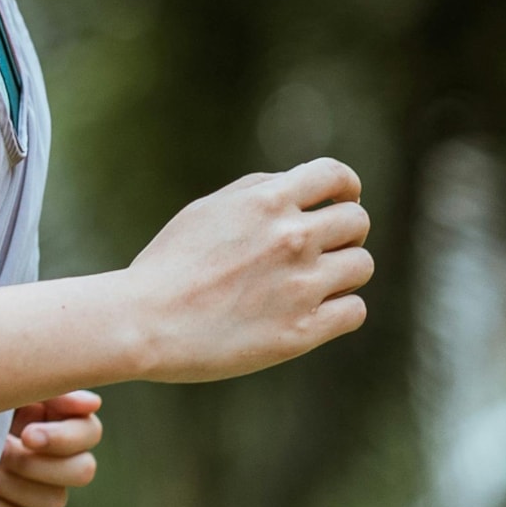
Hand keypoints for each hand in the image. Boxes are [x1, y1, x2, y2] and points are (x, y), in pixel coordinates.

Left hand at [0, 389, 100, 506]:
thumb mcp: (0, 384)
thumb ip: (45, 387)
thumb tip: (93, 404)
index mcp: (54, 420)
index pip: (90, 433)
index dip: (65, 438)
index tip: (28, 434)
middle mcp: (53, 458)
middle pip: (83, 471)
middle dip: (39, 462)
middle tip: (1, 451)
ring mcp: (34, 492)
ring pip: (55, 500)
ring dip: (15, 483)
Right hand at [116, 158, 371, 383]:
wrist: (143, 322)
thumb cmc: (169, 266)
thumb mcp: (208, 210)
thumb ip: (259, 193)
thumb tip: (300, 189)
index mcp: (267, 201)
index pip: (336, 176)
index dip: (346, 188)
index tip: (342, 202)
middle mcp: (291, 238)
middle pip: (357, 222)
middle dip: (345, 233)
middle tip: (325, 250)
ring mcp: (300, 285)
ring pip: (361, 266)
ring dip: (344, 272)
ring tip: (315, 284)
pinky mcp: (302, 331)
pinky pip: (354, 311)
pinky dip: (340, 309)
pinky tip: (314, 311)